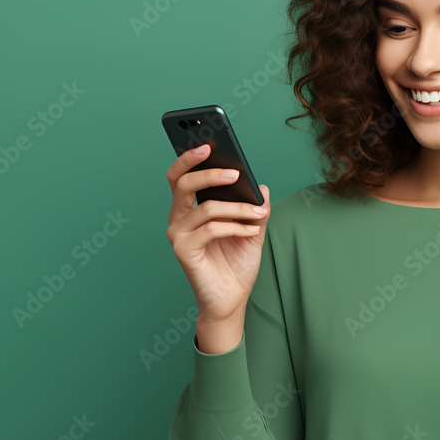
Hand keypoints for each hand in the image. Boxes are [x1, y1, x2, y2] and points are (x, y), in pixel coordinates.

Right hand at [165, 143, 269, 351]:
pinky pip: (210, 228)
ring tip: (258, 212)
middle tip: (234, 171)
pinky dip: (234, 226)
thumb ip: (255, 206)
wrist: (232, 298)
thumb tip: (261, 186)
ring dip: (237, 207)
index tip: (208, 141)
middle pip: (182, 183)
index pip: (182, 175)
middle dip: (208, 172)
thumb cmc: (236, 262)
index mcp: (190, 207)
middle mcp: (179, 217)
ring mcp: (178, 234)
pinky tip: (250, 230)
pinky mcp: (183, 250)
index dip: (189, 156)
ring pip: (205, 207)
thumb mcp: (252, 228)